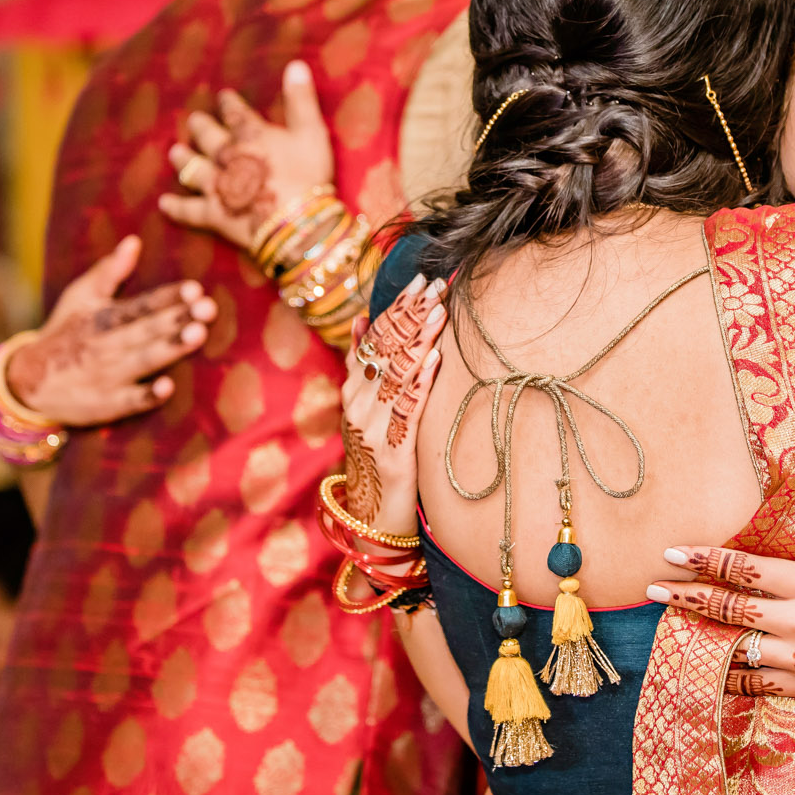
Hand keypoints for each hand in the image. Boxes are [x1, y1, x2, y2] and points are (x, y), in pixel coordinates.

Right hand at [4, 236, 216, 426]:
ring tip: (196, 334)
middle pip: (146, 329)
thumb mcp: (80, 297)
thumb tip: (135, 240)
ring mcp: (107, 375)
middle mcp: (107, 344)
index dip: (168, 297)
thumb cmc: (66, 332)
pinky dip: (147, 396)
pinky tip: (168, 387)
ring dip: (169, 348)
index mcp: (104, 317)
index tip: (195, 288)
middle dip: (177, 318)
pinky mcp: (106, 404)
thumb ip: (109, 271)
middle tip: (208, 307)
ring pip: (143, 360)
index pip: (141, 304)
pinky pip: (129, 401)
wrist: (29, 380)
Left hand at [157, 59, 333, 252]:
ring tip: (174, 152)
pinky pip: (189, 210)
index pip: (236, 113)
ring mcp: (217, 185)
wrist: (296, 222)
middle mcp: (227, 155)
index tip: (222, 96)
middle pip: (208, 137)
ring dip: (183, 159)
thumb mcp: (312, 132)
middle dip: (200, 127)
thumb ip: (301, 99)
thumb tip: (295, 64)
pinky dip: (175, 207)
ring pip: (193, 168)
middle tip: (193, 121)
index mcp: (251, 135)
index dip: (228, 103)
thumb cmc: (309, 175)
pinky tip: (163, 203)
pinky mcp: (214, 214)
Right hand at [337, 276, 447, 546]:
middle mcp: (359, 404)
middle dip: (412, 315)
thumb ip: (367, 365)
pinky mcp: (392, 452)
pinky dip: (421, 381)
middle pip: (386, 350)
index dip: (398, 306)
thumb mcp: (370, 407)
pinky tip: (436, 359)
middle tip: (436, 285)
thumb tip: (365, 318)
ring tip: (440, 312)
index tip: (421, 279)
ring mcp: (373, 427)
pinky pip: (407, 410)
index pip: (376, 337)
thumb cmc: (381, 454)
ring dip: (419, 339)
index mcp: (354, 388)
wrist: (374, 515)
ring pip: (396, 374)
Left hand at [649, 486, 794, 723]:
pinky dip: (725, 672)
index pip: (746, 567)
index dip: (706, 558)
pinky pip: (751, 680)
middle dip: (685, 595)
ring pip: (732, 643)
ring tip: (667, 623)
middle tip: (650, 588)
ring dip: (698, 633)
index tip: (673, 552)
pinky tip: (703, 665)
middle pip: (728, 606)